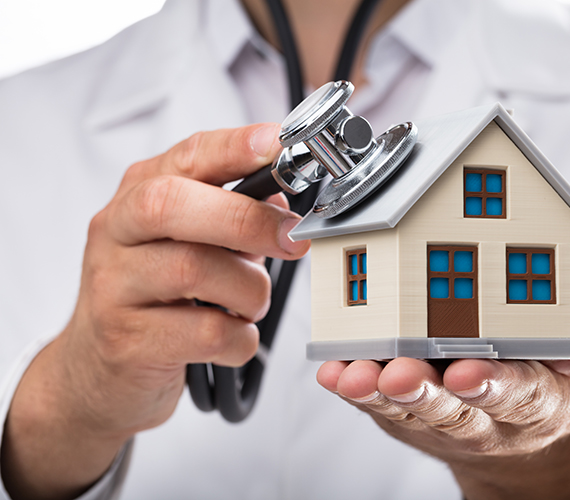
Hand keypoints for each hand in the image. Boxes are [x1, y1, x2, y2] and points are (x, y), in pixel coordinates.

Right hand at [1, 124, 308, 499]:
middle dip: (245, 219)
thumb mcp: (186, 243)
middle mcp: (117, 232)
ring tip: (251, 303)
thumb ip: (230, 216)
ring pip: (194, 270)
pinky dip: (240, 337)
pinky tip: (235, 336)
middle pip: (173, 205)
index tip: (279, 144)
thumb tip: (284, 202)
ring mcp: (114, 286)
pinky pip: (206, 333)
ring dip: (249, 290)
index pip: (187, 156)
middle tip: (292, 239)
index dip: (235, 147)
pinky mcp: (127, 340)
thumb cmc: (155, 296)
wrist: (96, 368)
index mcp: (139, 195)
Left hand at [317, 292, 569, 499]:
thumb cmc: (560, 367)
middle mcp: (489, 415)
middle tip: (398, 374)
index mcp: (544, 397)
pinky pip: (380, 404)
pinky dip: (355, 390)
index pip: (522, 394)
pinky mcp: (410, 412)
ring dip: (379, 394)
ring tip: (354, 376)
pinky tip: (334, 372)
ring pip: (409, 409)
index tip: (468, 372)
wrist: (524, 415)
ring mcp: (444, 416)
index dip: (495, 384)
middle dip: (425, 392)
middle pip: (454, 410)